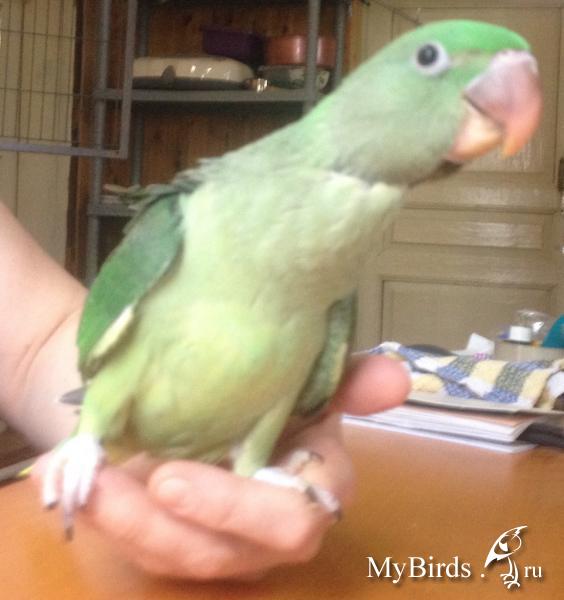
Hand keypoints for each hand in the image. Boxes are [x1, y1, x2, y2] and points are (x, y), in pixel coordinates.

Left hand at [33, 354, 408, 579]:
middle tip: (160, 476)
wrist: (163, 375)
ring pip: (189, 555)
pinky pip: (144, 547)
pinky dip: (110, 516)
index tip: (227, 463)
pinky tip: (69, 479)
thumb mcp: (289, 363)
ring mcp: (217, 533)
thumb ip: (343, 376)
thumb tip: (401, 375)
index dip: (258, 502)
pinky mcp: (170, 537)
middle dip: (209, 516)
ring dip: (139, 522)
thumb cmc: (238, 368)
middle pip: (251, 547)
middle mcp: (265, 515)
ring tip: (93, 477)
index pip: (305, 508)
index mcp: (304, 474)